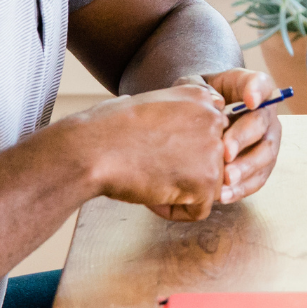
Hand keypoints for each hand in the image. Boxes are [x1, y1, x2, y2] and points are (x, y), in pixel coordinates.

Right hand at [73, 84, 227, 220]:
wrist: (93, 149)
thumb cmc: (107, 127)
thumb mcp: (150, 102)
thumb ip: (176, 111)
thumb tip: (178, 123)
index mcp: (200, 96)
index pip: (210, 132)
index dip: (184, 147)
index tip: (158, 148)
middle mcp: (214, 118)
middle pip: (214, 159)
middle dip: (186, 170)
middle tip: (153, 165)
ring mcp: (213, 150)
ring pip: (210, 185)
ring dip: (181, 191)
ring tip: (150, 180)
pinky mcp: (206, 181)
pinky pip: (198, 210)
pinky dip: (173, 210)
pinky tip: (151, 195)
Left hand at [183, 69, 282, 205]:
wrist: (198, 123)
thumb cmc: (198, 101)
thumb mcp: (194, 87)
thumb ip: (202, 90)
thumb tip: (216, 103)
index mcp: (250, 89)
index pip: (261, 84)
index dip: (258, 91)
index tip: (250, 101)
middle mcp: (265, 114)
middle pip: (261, 123)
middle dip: (244, 138)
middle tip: (225, 152)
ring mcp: (267, 140)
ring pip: (265, 155)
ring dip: (246, 168)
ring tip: (226, 179)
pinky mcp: (262, 166)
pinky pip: (258, 179)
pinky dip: (242, 188)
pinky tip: (224, 195)